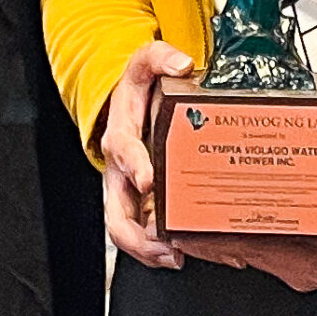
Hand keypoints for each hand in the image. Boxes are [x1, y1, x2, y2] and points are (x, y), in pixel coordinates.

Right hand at [98, 40, 192, 269]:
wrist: (126, 106)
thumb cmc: (136, 93)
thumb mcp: (143, 65)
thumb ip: (160, 57)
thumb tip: (182, 63)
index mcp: (120, 137)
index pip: (122, 153)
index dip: (135, 167)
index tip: (150, 179)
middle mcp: (121, 173)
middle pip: (117, 214)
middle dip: (139, 236)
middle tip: (166, 247)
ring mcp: (131, 194)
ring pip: (131, 232)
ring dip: (152, 251)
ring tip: (180, 258)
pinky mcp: (145, 205)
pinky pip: (151, 232)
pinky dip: (170, 247)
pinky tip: (198, 252)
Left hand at [171, 135, 316, 289]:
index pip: (255, 247)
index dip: (218, 235)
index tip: (189, 221)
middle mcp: (301, 268)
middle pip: (241, 248)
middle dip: (207, 228)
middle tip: (175, 203)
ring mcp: (297, 266)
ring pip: (245, 247)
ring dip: (217, 227)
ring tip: (186, 201)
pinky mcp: (296, 258)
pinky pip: (258, 244)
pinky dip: (238, 228)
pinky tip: (219, 206)